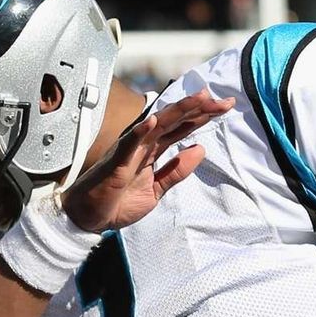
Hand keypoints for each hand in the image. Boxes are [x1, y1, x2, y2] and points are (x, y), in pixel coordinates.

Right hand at [62, 89, 234, 232]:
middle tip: (224, 101)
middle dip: (199, 109)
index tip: (225, 106)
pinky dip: (140, 132)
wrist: (90, 217)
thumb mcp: (157, 190)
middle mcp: (143, 144)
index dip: (202, 116)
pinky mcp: (116, 162)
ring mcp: (130, 150)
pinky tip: (152, 120)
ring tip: (198, 99)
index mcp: (154, 150)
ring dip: (177, 111)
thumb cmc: (118, 201)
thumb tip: (199, 150)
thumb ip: (176, 171)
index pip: (182, 127)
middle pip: (175, 120)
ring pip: (156, 124)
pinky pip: (128, 144)